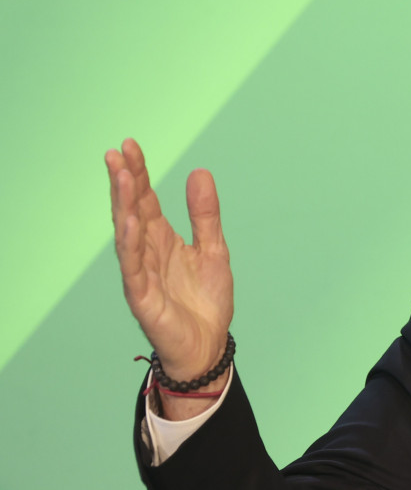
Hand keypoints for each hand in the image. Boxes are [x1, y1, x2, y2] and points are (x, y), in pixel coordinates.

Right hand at [107, 139, 233, 393]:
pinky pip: (133, 267)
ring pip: (127, 234)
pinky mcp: (143, 297)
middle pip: (132, 210)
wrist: (209, 345)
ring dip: (123, 205)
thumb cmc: (206, 301)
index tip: (130, 145)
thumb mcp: (214, 249)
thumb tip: (200, 171)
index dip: (139, 173)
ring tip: (122, 176)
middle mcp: (147, 253)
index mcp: (162, 240)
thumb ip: (206, 214)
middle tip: (117, 151)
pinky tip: (129, 221)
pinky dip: (130, 244)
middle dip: (125, 181)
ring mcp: (142, 274)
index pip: (146, 200)